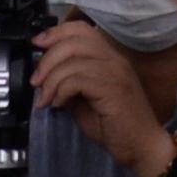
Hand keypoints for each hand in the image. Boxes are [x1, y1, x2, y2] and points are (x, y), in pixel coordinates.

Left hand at [31, 16, 176, 176]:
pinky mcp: (113, 89)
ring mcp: (115, 72)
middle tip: (36, 82)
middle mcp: (114, 59)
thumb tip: (45, 78)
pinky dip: (61, 91)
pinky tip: (58, 105)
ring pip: (73, 61)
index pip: (81, 29)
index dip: (56, 32)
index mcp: (108, 57)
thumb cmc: (115, 126)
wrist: (140, 147)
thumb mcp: (84, 101)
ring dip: (51, 80)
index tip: (37, 44)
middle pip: (74, 41)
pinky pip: (77, 80)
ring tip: (46, 99)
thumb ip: (68, 85)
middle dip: (47, 60)